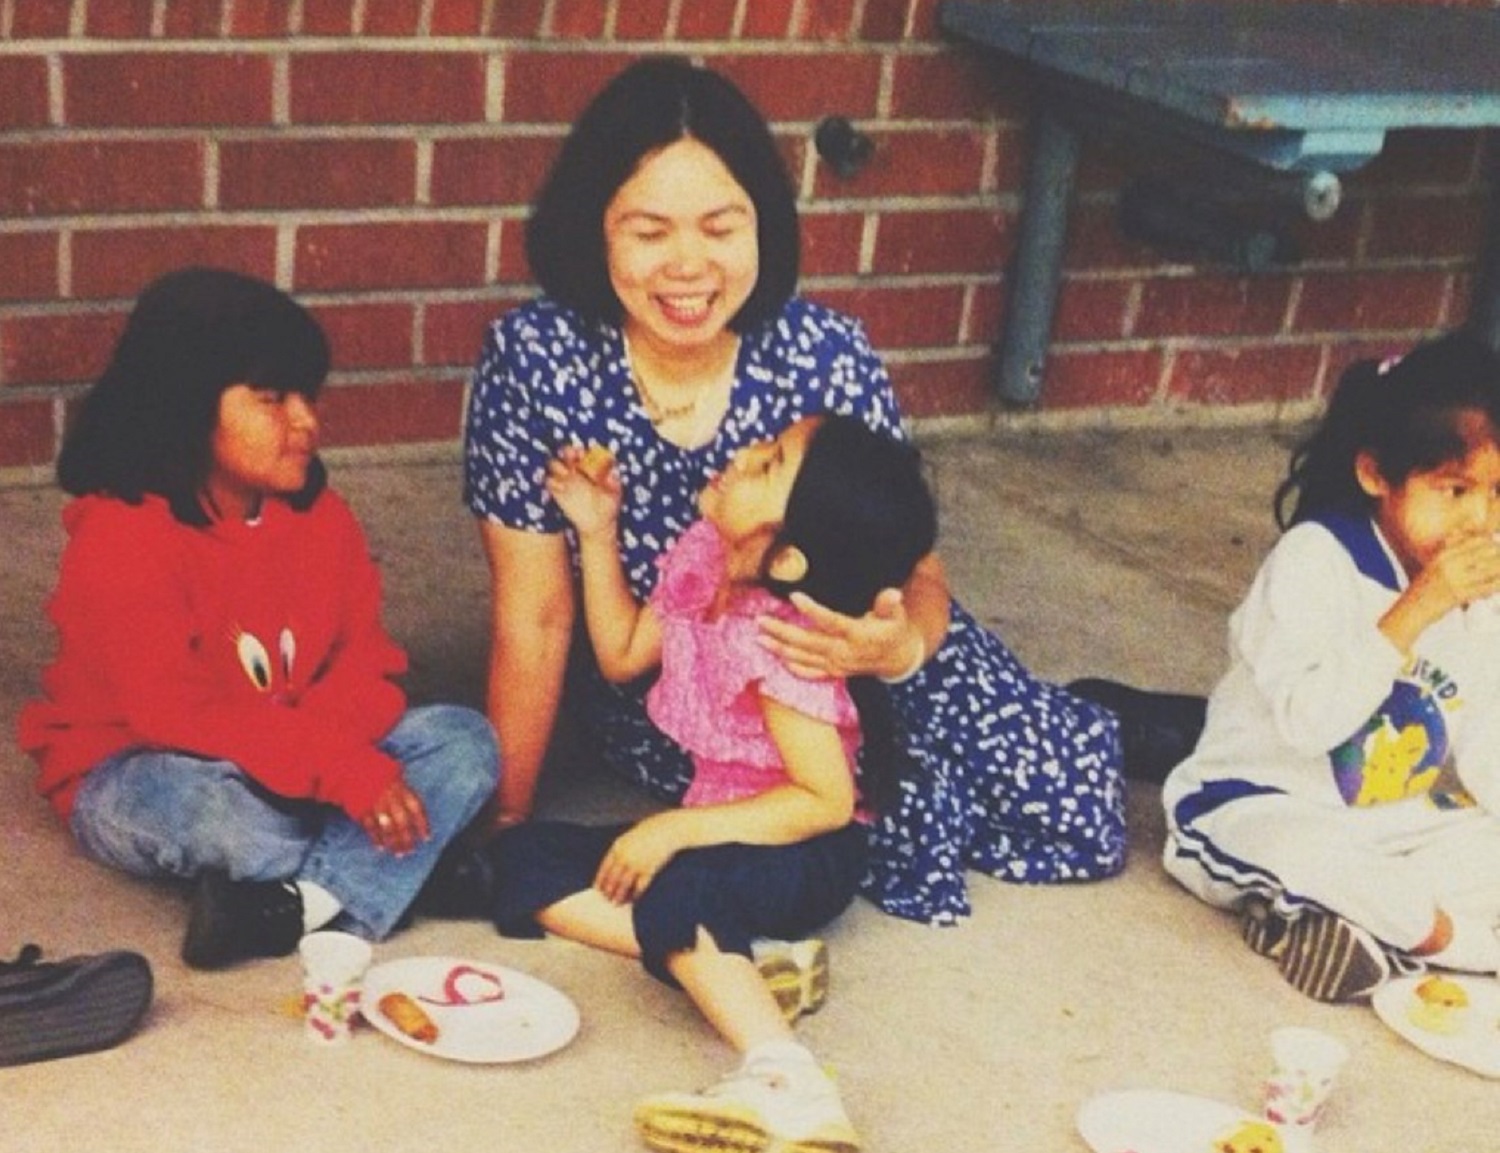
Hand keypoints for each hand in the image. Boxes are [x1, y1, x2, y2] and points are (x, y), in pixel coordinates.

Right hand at [360, 778, 429, 855]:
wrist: (352, 767)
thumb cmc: (378, 774)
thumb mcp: (395, 776)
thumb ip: (405, 794)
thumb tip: (416, 811)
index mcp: (401, 788)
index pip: (416, 809)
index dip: (423, 824)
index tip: (426, 838)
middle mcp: (390, 797)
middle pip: (402, 822)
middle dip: (407, 839)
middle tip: (410, 851)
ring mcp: (375, 804)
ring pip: (387, 828)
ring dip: (393, 842)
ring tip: (398, 853)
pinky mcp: (361, 809)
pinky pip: (371, 827)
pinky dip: (376, 838)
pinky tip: (380, 847)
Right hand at [546, 446, 620, 537]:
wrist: (598, 524)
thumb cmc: (609, 506)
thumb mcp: (615, 493)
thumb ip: (614, 482)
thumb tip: (614, 472)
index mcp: (590, 467)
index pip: (582, 452)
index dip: (581, 449)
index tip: (582, 452)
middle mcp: (576, 470)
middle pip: (566, 454)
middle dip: (567, 452)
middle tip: (572, 455)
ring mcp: (566, 481)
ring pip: (555, 465)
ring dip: (558, 466)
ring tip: (567, 473)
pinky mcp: (557, 493)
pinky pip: (549, 482)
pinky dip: (552, 482)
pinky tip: (562, 487)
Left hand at [592, 813, 684, 903]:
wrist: (667, 830)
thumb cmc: (649, 832)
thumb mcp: (630, 837)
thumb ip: (620, 851)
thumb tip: (614, 870)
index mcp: (618, 847)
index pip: (604, 867)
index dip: (600, 880)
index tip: (597, 889)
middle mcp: (624, 857)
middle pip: (612, 878)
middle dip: (608, 890)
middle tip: (606, 899)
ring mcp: (636, 864)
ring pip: (624, 885)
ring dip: (619, 896)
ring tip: (617, 903)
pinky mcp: (649, 870)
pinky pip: (639, 886)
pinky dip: (635, 894)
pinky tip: (633, 898)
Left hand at [758, 587, 921, 680]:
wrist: (896, 659)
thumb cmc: (893, 630)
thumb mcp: (895, 615)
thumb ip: (888, 605)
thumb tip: (894, 594)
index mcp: (857, 635)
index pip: (830, 622)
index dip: (812, 610)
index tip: (794, 596)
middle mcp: (843, 652)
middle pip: (807, 642)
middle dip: (782, 632)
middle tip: (760, 620)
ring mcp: (837, 665)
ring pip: (803, 658)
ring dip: (779, 649)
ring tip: (759, 638)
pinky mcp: (834, 672)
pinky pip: (810, 673)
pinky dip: (794, 668)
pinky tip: (778, 659)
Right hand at [1409, 534, 1499, 617]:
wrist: (1411, 610)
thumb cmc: (1424, 589)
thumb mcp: (1433, 565)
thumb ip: (1449, 552)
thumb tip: (1464, 539)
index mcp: (1444, 555)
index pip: (1475, 541)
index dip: (1491, 543)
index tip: (1497, 548)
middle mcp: (1449, 564)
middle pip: (1486, 553)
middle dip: (1499, 557)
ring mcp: (1454, 579)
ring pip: (1489, 569)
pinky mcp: (1460, 595)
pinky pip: (1487, 587)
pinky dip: (1498, 585)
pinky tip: (1499, 585)